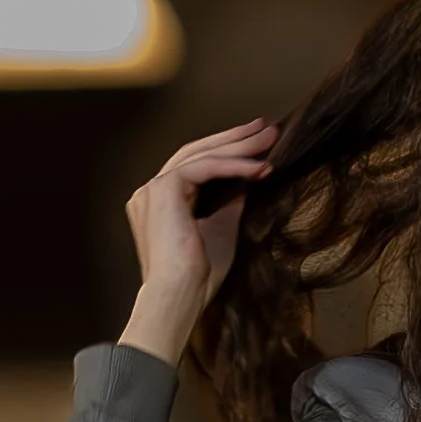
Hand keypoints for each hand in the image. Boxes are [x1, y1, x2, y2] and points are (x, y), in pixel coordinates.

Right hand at [124, 116, 278, 311]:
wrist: (179, 294)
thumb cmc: (199, 274)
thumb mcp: (221, 229)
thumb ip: (228, 203)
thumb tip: (246, 181)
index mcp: (160, 204)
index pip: (195, 166)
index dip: (226, 152)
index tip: (257, 144)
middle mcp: (150, 192)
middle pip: (197, 153)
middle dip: (234, 138)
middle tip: (266, 127)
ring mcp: (152, 189)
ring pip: (200, 155)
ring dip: (238, 146)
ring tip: (269, 138)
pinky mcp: (163, 190)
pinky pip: (203, 167)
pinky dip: (233, 165)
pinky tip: (259, 168)